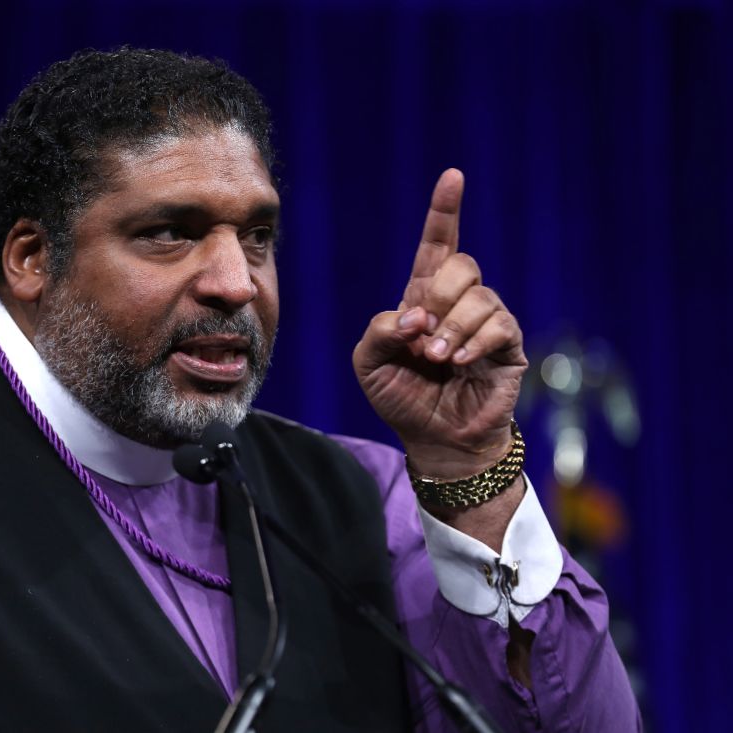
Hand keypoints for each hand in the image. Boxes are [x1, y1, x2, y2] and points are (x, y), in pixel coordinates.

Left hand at [353, 169, 527, 478]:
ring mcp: (486, 322)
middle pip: (460, 264)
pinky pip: (499, 325)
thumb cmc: (402, 399)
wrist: (435, 441)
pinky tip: (459, 362)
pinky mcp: (509, 347)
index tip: (453, 177)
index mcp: (423, 298)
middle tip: (420, 336)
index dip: (444, 211)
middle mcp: (458, 303)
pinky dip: (473, 341)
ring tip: (437, 359)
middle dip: (437, 296)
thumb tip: (413, 315)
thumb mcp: (369, 364)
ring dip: (451, 328)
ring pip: (479, 296)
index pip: (437, 245)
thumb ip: (378, 331)